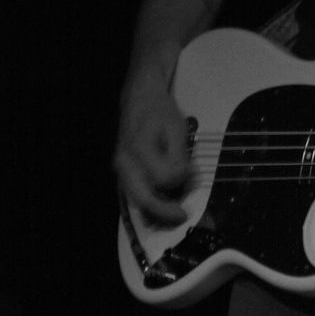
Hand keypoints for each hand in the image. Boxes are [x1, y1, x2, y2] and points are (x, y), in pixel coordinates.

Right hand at [114, 80, 189, 224]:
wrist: (139, 99)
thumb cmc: (160, 112)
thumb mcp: (177, 128)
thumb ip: (180, 156)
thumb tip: (186, 178)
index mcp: (139, 148)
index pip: (162, 178)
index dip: (181, 179)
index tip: (194, 171)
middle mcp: (125, 163)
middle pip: (142, 198)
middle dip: (164, 212)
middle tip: (183, 216)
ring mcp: (121, 170)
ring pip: (136, 201)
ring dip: (157, 212)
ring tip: (175, 214)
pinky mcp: (123, 173)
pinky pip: (134, 195)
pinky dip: (149, 205)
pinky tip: (164, 207)